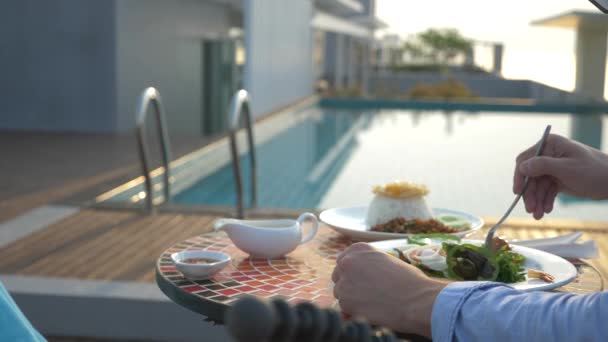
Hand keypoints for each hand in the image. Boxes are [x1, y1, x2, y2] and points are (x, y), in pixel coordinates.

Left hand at [331, 243, 445, 337]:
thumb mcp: (386, 262)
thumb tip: (357, 277)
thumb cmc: (408, 281)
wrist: (415, 299)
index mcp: (358, 249)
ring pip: (340, 292)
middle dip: (349, 284)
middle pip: (339, 275)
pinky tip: (371, 310)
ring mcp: (344, 281)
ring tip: (372, 302)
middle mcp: (348, 262)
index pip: (344, 260)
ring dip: (351, 298)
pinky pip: (344, 308)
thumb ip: (368, 265)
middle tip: (366, 293)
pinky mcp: (345, 301)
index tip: (360, 280)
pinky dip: (354, 311)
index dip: (352, 272)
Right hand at [514, 133, 607, 218]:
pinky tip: (547, 209)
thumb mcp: (568, 169)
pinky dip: (545, 200)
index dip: (520, 176)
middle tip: (531, 209)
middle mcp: (549, 154)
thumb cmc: (595, 171)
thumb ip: (543, 166)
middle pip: (530, 176)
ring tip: (539, 215)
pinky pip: (545, 190)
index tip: (518, 192)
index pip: (526, 160)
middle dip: (530, 193)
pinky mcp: (557, 178)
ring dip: (537, 200)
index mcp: (550, 145)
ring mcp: (552, 167)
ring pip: (537, 186)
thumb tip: (522, 167)